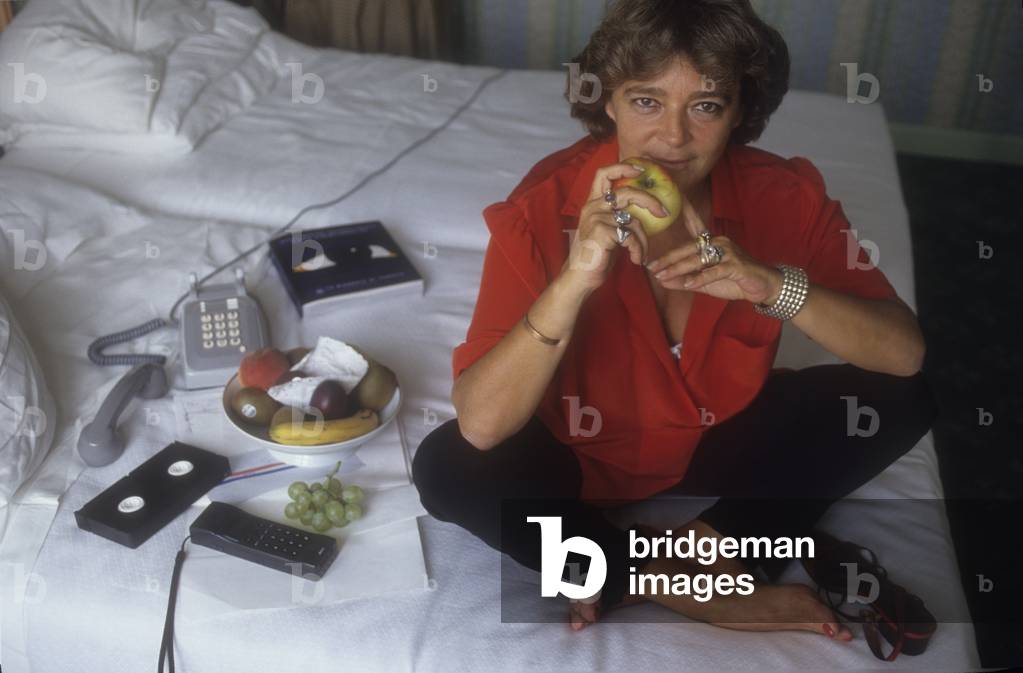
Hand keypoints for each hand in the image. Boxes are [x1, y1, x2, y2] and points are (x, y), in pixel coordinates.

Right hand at [559, 162, 665, 293]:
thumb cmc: (598, 255)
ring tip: (641, 255)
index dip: (623, 167)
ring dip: (643, 240)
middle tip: (664, 212)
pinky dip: (638, 249)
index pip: (604, 173)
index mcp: (593, 203)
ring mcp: (596, 218)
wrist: (581, 277)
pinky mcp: (602, 231)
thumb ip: (619, 215)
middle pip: (627, 192)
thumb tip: (646, 206)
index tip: (641, 170)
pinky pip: (631, 236)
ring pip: (634, 221)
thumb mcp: (608, 229)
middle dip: (650, 201)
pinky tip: (636, 260)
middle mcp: (593, 207)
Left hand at [644, 198, 782, 303]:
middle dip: (669, 259)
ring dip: (679, 269)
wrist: (764, 287)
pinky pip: (713, 271)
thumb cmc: (735, 281)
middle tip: (652, 267)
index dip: (687, 211)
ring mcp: (728, 253)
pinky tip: (688, 284)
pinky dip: (700, 278)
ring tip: (663, 277)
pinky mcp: (735, 265)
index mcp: (713, 242)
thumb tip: (663, 281)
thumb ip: (686, 280)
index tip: (677, 195)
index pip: (696, 225)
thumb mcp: (707, 282)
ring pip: (698, 259)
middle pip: (689, 248)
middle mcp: (719, 243)